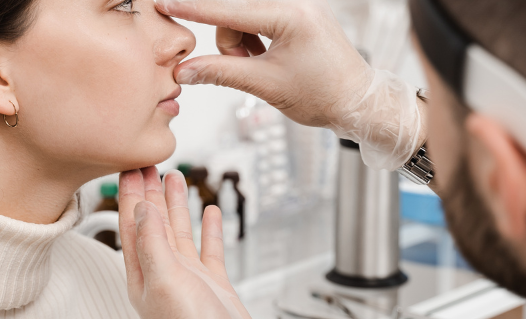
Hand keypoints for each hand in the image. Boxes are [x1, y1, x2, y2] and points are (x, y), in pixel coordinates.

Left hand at [118, 166, 260, 318]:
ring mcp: (188, 278)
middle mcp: (162, 273)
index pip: (132, 223)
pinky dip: (210, 228)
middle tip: (148, 162)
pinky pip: (209, 249)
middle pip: (153, 222)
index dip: (130, 193)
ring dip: (176, 203)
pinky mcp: (212, 285)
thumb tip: (142, 208)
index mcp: (142, 273)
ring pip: (179, 231)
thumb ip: (152, 243)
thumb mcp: (164, 280)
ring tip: (174, 176)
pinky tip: (211, 212)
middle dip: (149, 192)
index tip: (129, 166)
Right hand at [158, 0, 425, 169]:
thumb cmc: (325, 95)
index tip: (166, 3)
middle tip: (246, 66)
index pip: (229, 11)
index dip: (194, 9)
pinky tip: (267, 59)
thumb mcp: (266, 85)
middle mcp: (296, 3)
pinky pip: (260, 20)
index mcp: (290, 16)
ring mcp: (299, 8)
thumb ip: (221, 73)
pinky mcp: (299, 15)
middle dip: (232, 43)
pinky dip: (254, 41)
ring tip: (262, 67)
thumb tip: (185, 71)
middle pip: (235, 15)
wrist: (360, 102)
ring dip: (242, 44)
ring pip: (244, 18)